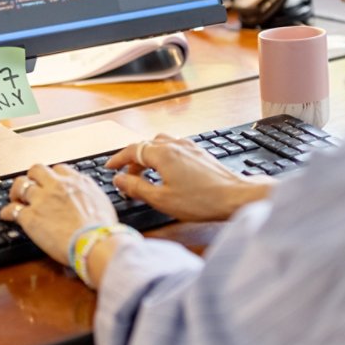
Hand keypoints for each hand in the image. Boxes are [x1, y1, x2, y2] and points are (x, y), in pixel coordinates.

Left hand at [2, 163, 116, 267]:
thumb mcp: (102, 203)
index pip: (59, 169)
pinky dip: (7, 212)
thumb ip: (90, 196)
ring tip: (15, 199)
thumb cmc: (103, 229)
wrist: (94, 242)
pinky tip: (6, 215)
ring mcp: (42, 200)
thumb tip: (88, 199)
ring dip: (16, 191)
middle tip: (30, 186)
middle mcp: (58, 186)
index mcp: (77, 182)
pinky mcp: (31, 217)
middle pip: (37, 170)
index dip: (52, 176)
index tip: (50, 183)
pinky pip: (12, 209)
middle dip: (31, 177)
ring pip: (21, 185)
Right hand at [104, 135, 272, 222]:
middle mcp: (176, 144)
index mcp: (163, 153)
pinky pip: (175, 147)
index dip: (118, 159)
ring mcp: (190, 146)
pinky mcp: (200, 153)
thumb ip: (137, 187)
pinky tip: (168, 172)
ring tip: (146, 174)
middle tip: (126, 177)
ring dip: (149, 156)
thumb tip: (119, 179)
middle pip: (146, 145)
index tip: (110, 167)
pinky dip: (164, 156)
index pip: (132, 150)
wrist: (235, 197)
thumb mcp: (162, 199)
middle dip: (133, 160)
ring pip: (161, 143)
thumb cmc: (201, 200)